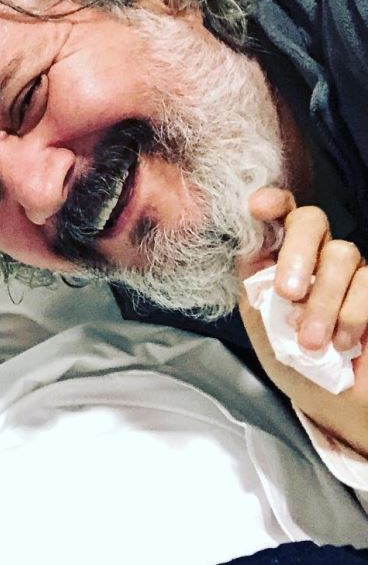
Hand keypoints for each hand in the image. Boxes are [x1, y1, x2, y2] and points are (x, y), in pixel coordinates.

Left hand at [238, 187, 367, 352]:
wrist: (326, 400)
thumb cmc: (288, 357)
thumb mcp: (258, 318)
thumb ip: (252, 280)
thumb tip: (248, 242)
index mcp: (280, 255)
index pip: (280, 212)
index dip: (272, 202)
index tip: (258, 207)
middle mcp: (317, 254)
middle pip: (312, 219)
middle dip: (297, 253)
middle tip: (288, 293)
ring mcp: (352, 270)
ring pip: (342, 255)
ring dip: (322, 302)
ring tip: (310, 342)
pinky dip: (351, 316)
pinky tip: (341, 343)